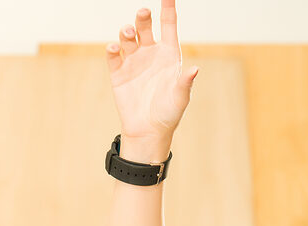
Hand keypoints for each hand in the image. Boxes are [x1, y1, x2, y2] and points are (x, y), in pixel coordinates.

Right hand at [105, 0, 198, 148]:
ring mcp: (134, 62)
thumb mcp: (180, 98)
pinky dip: (112, 49)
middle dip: (143, 18)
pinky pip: (113, 56)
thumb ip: (185, 83)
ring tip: (129, 33)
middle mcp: (151, 54)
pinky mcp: (118, 73)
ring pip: (128, 38)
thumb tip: (195, 69)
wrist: (148, 131)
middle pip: (145, 27)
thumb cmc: (169, 114)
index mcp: (169, 55)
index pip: (168, 25)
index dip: (167, 9)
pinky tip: (114, 48)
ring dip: (127, 32)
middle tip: (143, 13)